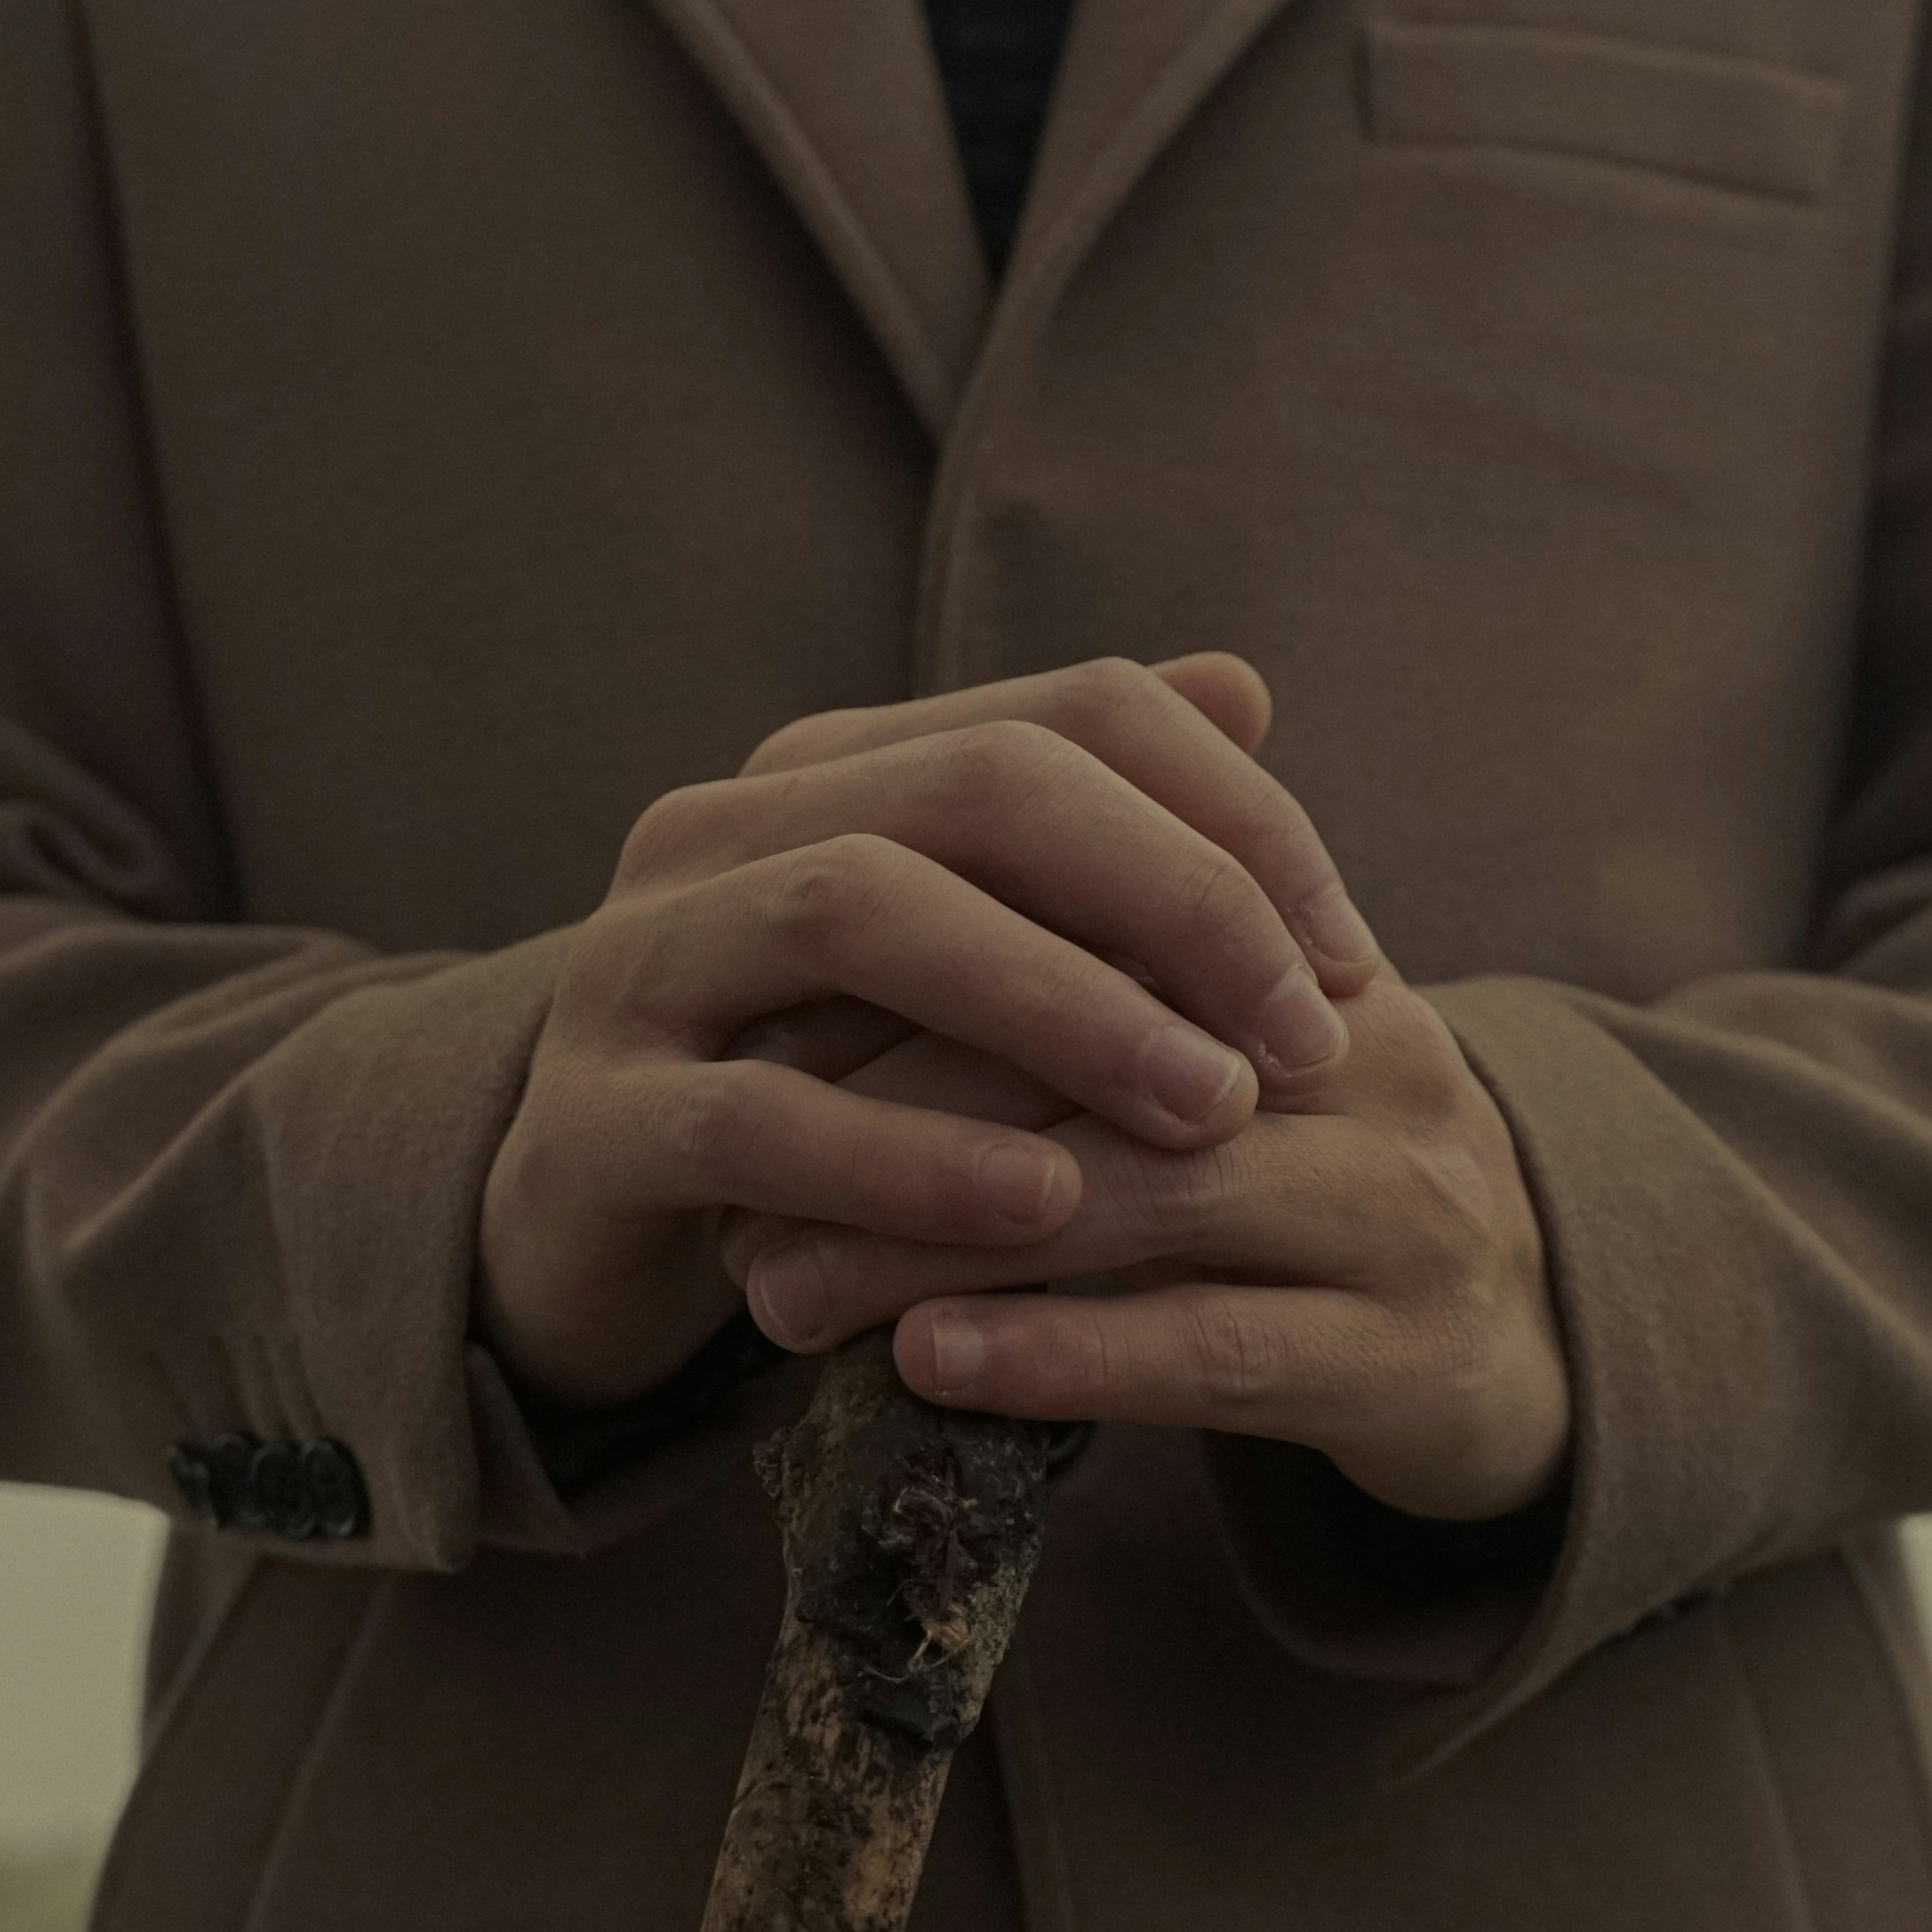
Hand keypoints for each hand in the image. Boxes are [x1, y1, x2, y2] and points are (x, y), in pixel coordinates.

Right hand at [473, 655, 1384, 1409]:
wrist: (583, 1246)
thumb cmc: (815, 1097)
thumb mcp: (958, 968)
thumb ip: (1084, 842)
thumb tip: (1246, 685)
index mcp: (824, 769)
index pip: (1070, 713)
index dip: (1236, 820)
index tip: (1348, 964)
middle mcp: (717, 831)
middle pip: (980, 787)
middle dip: (1173, 902)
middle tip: (1304, 1045)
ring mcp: (634, 964)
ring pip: (856, 912)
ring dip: (1059, 1011)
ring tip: (1206, 1115)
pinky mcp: (591, 1122)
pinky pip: (761, 1120)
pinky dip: (914, 1161)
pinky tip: (1046, 1213)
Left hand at [717, 948, 1573, 1525]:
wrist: (1532, 1353)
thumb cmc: (1313, 1199)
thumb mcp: (1219, 1070)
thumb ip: (1078, 993)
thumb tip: (826, 939)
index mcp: (1312, 969)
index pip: (1098, 920)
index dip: (913, 964)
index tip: (753, 1020)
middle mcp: (1370, 1069)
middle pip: (1105, 1045)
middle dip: (894, 1104)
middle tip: (737, 1165)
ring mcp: (1402, 1216)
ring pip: (1145, 1193)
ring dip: (940, 1240)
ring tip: (780, 1284)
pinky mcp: (1405, 1362)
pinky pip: (1209, 1350)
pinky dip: (1058, 1352)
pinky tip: (923, 1362)